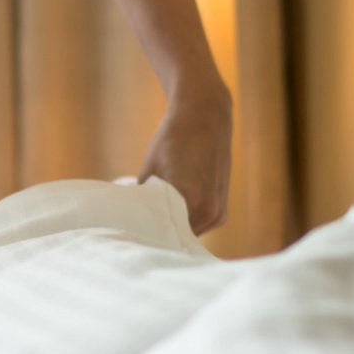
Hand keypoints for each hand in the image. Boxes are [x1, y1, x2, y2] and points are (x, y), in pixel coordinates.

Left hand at [137, 84, 232, 235]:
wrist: (205, 116)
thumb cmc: (173, 139)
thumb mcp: (150, 170)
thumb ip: (145, 200)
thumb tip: (135, 219)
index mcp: (192, 203)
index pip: (164, 234)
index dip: (146, 234)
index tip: (132, 233)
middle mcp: (210, 213)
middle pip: (177, 237)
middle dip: (160, 232)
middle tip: (139, 227)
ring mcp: (218, 214)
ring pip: (188, 233)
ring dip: (174, 228)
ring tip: (154, 218)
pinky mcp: (222, 210)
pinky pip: (198, 225)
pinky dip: (185, 221)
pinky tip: (171, 212)